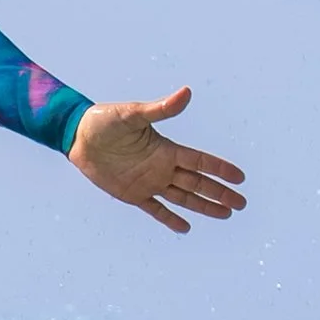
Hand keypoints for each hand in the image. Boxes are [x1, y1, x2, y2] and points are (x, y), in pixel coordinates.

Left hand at [68, 88, 246, 233]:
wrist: (77, 135)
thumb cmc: (104, 120)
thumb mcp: (133, 114)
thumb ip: (161, 109)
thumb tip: (187, 92)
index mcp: (166, 149)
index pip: (200, 161)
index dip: (220, 169)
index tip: (240, 178)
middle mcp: (162, 167)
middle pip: (198, 183)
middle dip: (220, 193)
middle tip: (241, 203)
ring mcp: (149, 181)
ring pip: (183, 198)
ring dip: (204, 206)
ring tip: (226, 214)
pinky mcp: (132, 194)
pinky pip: (155, 209)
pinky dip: (169, 219)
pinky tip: (185, 228)